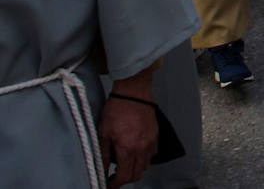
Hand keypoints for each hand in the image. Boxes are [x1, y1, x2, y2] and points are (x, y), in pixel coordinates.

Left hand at [100, 70, 156, 186]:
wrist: (133, 93)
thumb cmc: (117, 109)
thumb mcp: (103, 133)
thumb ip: (102, 154)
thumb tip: (100, 169)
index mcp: (128, 149)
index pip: (123, 176)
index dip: (114, 184)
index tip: (108, 185)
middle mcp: (142, 148)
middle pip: (137, 174)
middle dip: (125, 179)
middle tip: (114, 177)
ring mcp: (151, 141)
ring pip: (146, 165)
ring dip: (135, 169)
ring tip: (124, 164)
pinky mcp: (155, 135)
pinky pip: (152, 153)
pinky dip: (144, 158)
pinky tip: (135, 152)